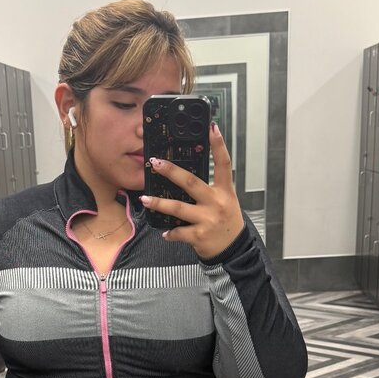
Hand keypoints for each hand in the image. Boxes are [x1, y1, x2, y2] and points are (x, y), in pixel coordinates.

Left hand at [140, 123, 244, 259]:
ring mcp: (207, 219)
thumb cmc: (227, 222)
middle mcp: (216, 203)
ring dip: (159, 204)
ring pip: (178, 208)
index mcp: (224, 191)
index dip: (218, 145)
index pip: (223, 163)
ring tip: (145, 199)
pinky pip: (178, 232)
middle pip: (191, 182)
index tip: (211, 127)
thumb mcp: (225, 201)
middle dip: (172, 171)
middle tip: (156, 163)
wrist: (233, 249)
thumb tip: (186, 176)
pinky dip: (170, 233)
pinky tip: (165, 233)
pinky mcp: (199, 236)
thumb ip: (210, 188)